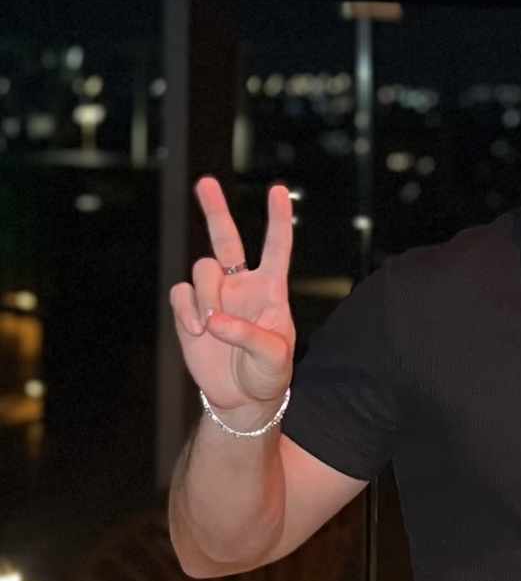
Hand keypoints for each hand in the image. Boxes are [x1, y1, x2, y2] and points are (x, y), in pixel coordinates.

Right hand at [169, 179, 295, 414]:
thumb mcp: (273, 358)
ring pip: (202, 268)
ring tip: (212, 325)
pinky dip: (187, 310)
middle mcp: (241, 285)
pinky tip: (198, 331)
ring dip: (206, 294)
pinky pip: (181, 293)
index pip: (276, 248)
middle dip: (215, 209)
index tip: (279, 190)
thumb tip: (215, 319)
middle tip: (204, 182)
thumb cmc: (268, 375)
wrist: (242, 398)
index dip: (278, 219)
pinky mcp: (190, 310)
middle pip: (226, 238)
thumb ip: (250, 336)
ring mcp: (213, 295)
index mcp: (271, 289)